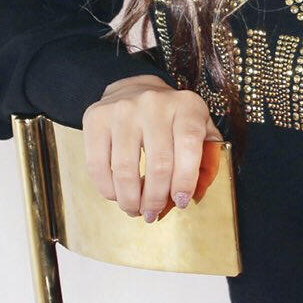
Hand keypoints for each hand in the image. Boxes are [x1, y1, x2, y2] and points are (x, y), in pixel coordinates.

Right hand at [82, 74, 222, 222]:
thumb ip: (206, 157)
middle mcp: (154, 104)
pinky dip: (107, 188)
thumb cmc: (171, 116)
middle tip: (153, 213)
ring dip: (130, 199)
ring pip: (126, 169)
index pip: (189, 148)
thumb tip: (195, 194)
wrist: (134, 88)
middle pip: (158, 165)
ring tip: (134, 209)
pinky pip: (98, 164)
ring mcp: (122, 110)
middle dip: (156, 199)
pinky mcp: (95, 118)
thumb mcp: (199, 126)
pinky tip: (115, 194)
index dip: (185, 182)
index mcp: (187, 106)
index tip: (180, 202)